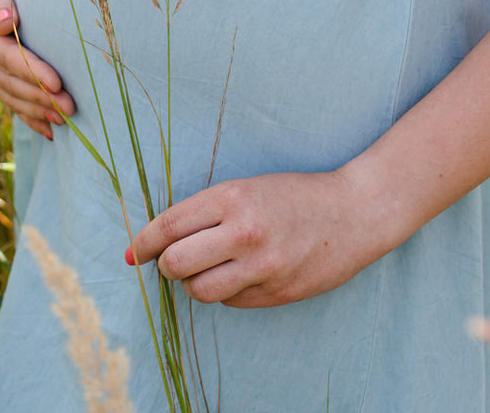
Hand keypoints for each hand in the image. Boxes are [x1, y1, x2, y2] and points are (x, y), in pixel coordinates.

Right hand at [0, 0, 75, 140]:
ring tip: (65, 119)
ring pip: (9, 93)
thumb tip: (3, 22)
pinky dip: (29, 116)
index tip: (56, 81)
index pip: (0, 52)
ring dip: (36, 109)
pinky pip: (10, 98)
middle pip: (7, 79)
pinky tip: (49, 131)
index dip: (28, 69)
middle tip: (70, 106)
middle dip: (38, 96)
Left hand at [128, 169, 380, 307]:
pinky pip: (231, 302)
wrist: (355, 211)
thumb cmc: (298, 194)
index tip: (134, 251)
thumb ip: (209, 211)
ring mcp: (262, 267)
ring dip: (195, 283)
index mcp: (234, 197)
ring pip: (199, 290)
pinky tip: (242, 274)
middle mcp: (244, 232)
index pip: (170, 225)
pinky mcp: (276, 293)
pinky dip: (227, 291)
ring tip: (209, 269)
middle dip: (167, 266)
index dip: (145, 241)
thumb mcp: (251, 187)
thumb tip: (163, 241)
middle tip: (172, 261)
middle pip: (176, 264)